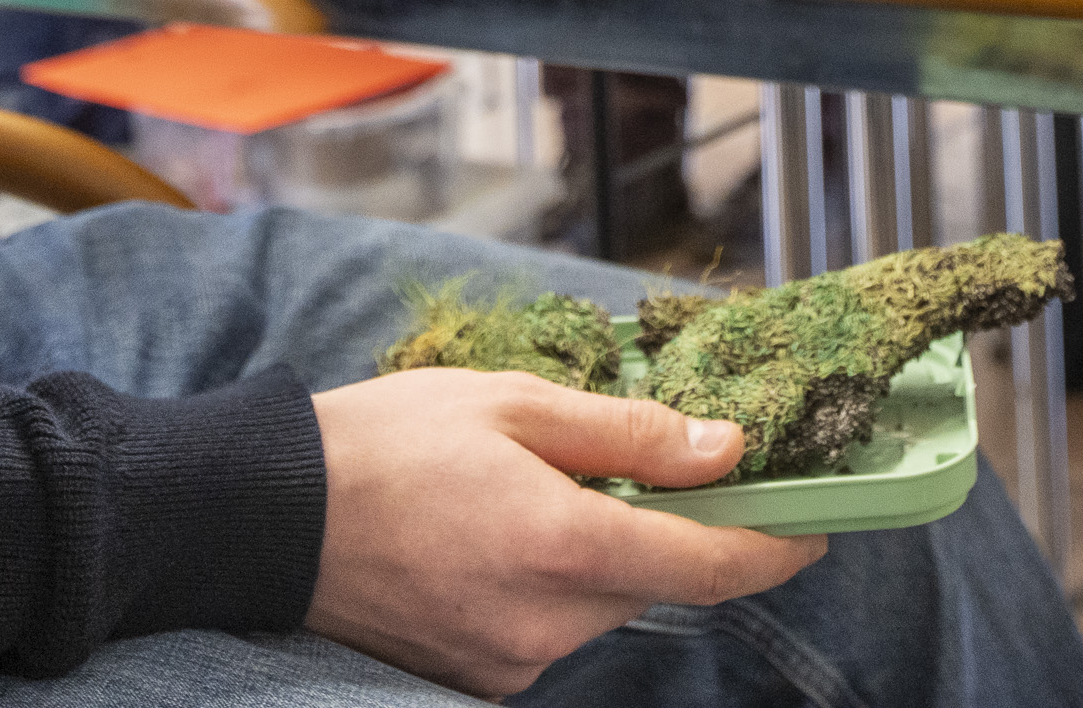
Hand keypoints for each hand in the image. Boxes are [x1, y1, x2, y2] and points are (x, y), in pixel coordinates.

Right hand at [304, 369, 822, 697]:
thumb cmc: (385, 443)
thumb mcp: (513, 402)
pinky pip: (547, 629)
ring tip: (530, 491)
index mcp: (564, 547)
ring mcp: (510, 662)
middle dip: (664, 532)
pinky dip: (548, 583)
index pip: (710, 568)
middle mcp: (545, 623)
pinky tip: (496, 536)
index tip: (815, 525)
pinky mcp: (477, 679)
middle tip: (645, 468)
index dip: (774, 549)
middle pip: (652, 584)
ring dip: (597, 556)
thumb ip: (630, 434)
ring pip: (598, 607)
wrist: (268, 517)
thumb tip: (724, 452)